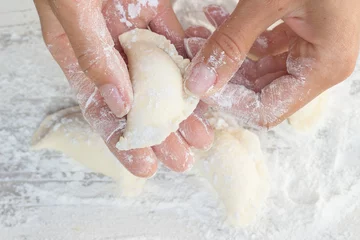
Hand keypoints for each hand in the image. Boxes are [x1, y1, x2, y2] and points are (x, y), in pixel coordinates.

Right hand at [34, 0, 213, 176]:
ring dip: (179, 109)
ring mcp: (131, 32)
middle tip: (181, 160)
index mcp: (77, 54)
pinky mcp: (154, 14)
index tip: (144, 166)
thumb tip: (119, 104)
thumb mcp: (72, 8)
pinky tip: (201, 93)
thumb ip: (93, 56)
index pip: (100, 108)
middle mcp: (105, 49)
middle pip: (134, 103)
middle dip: (158, 133)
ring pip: (158, 80)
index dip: (122, 140)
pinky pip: (173, 47)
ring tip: (199, 136)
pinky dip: (187, 70)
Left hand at [184, 2, 359, 127]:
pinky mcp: (301, 35)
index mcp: (324, 66)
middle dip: (222, 76)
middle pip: (260, 92)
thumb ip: (230, 43)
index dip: (231, 101)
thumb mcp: (267, 2)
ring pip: (258, 70)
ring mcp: (311, 50)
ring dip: (226, 55)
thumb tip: (199, 83)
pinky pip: (264, 49)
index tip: (199, 84)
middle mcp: (320, 65)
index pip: (268, 108)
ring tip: (197, 36)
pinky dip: (240, 38)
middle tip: (192, 57)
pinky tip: (215, 19)